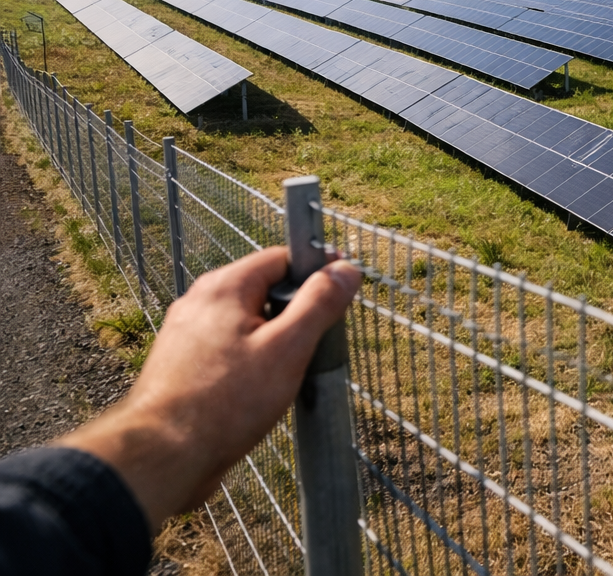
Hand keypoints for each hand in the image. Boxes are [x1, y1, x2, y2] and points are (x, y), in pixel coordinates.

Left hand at [59, 246, 360, 527]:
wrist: (163, 458)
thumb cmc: (226, 402)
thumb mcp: (288, 348)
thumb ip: (319, 303)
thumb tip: (346, 270)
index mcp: (224, 287)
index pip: (282, 258)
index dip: (316, 271)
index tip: (341, 292)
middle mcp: (199, 301)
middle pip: (263, 289)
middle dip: (295, 310)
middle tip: (318, 342)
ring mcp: (185, 333)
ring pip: (245, 321)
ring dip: (272, 339)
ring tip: (289, 373)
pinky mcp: (180, 364)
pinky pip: (226, 347)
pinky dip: (249, 359)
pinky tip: (259, 390)